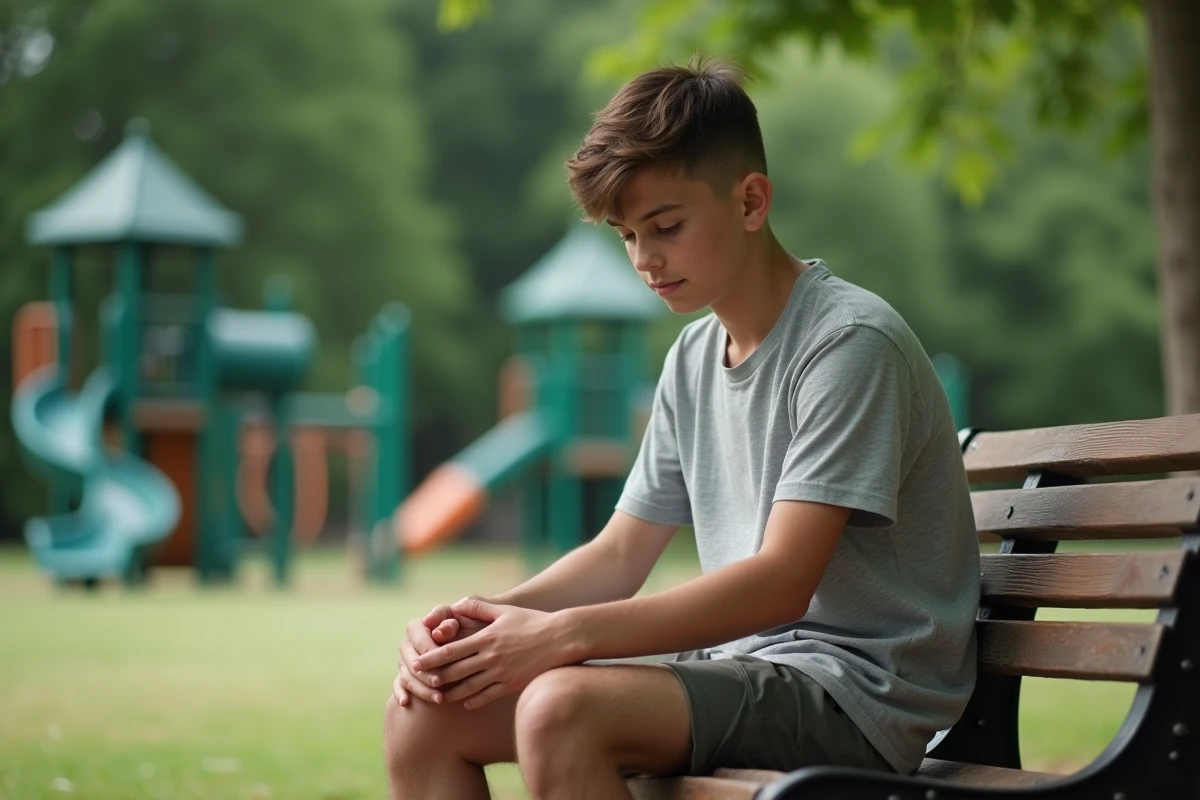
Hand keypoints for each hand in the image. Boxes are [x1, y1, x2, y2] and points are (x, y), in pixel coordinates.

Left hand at [411, 597, 570, 709]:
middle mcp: (491, 657)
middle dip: (436, 676)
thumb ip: (479, 607)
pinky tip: (465, 703)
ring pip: (470, 687)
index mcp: (487, 637)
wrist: (562, 639)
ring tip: (437, 696)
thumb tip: (455, 605)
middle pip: (457, 670)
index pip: (453, 650)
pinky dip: (474, 700)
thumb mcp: (505, 610)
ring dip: (451, 692)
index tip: (417, 663)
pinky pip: (488, 695)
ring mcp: (502, 673)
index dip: (432, 657)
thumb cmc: (533, 622)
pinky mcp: (512, 684)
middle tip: (419, 681)